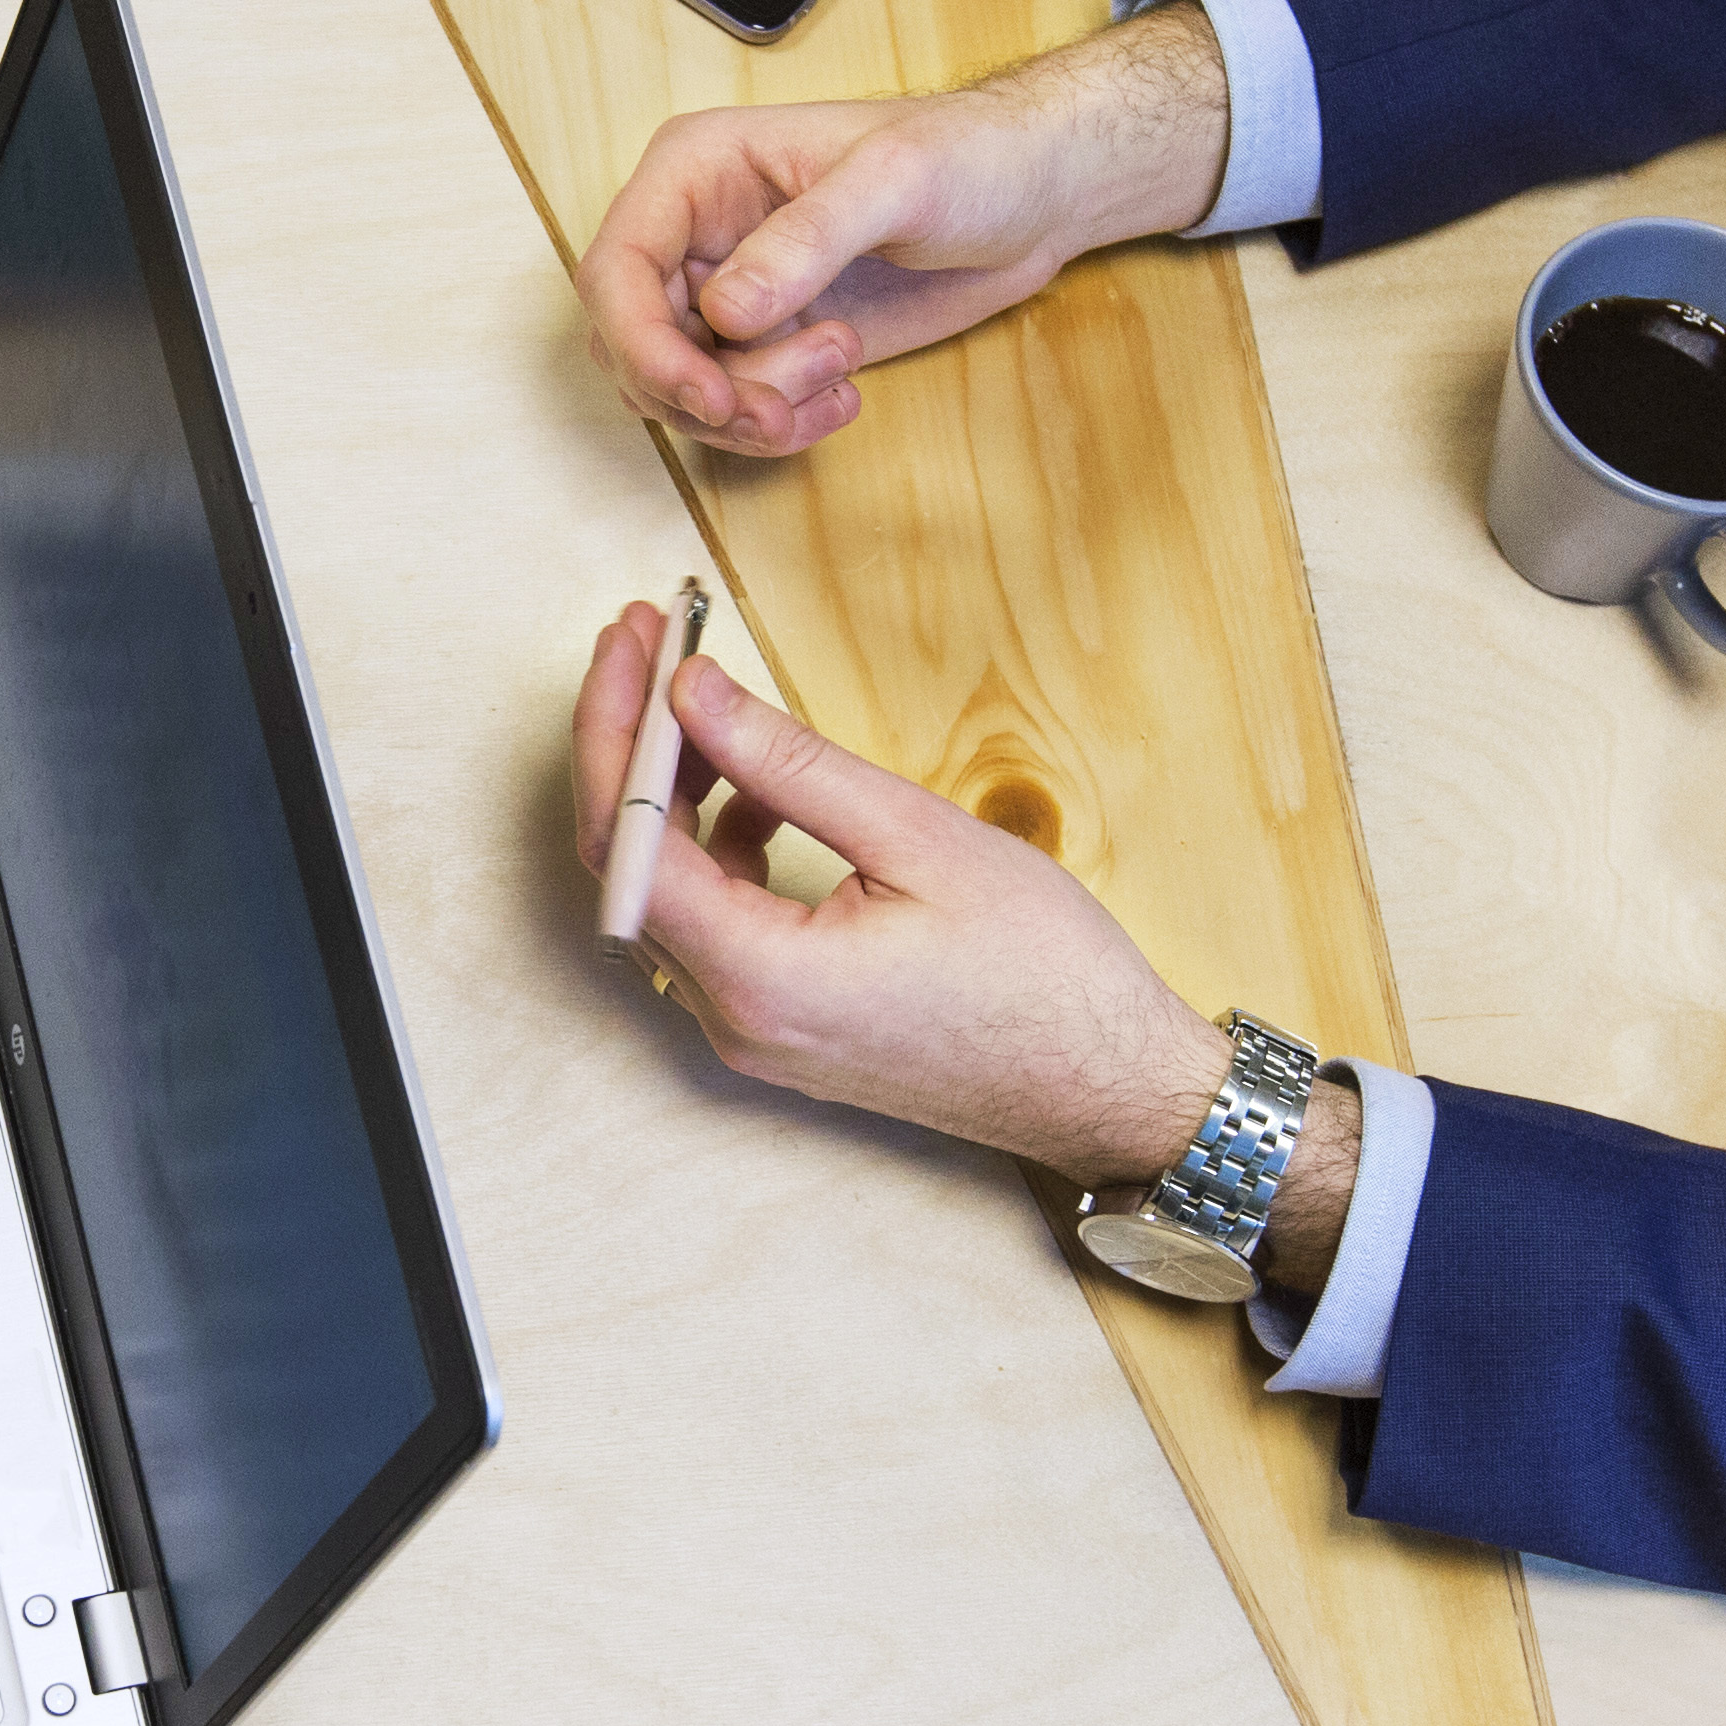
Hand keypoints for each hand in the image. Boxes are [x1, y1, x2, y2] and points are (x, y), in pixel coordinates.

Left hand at [571, 605, 1352, 1283]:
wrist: (1111, 1085)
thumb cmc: (1044, 974)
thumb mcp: (916, 836)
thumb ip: (787, 762)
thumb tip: (690, 694)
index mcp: (759, 978)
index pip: (628, 841)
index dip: (613, 728)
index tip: (631, 640)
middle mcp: (734, 1020)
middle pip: (631, 869)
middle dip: (631, 748)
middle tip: (651, 644)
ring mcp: (753, 1034)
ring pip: (668, 895)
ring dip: (674, 794)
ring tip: (709, 702)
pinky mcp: (782, 1029)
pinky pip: (715, 927)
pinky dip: (719, 848)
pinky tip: (763, 793)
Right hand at [572, 1, 1232, 454]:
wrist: (1030, 195)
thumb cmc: (967, 155)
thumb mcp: (893, 180)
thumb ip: (807, 239)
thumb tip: (728, 310)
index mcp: (697, 172)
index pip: (616, 270)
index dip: (643, 344)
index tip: (710, 395)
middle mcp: (696, 235)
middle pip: (634, 345)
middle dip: (701, 393)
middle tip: (780, 407)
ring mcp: (730, 294)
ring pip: (682, 390)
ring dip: (752, 411)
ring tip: (838, 374)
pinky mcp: (770, 343)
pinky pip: (734, 410)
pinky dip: (779, 425)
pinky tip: (844, 396)